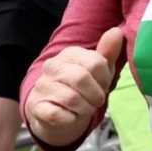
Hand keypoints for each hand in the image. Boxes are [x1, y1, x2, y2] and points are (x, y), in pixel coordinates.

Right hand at [24, 28, 123, 146]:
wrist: (57, 111)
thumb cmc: (83, 87)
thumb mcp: (99, 70)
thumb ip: (108, 52)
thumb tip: (116, 32)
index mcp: (69, 53)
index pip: (95, 62)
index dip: (105, 78)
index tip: (103, 86)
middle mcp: (52, 66)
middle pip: (82, 79)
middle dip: (96, 94)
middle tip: (97, 101)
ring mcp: (41, 86)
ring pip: (71, 98)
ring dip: (86, 108)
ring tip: (86, 108)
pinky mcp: (35, 106)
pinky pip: (57, 114)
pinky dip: (71, 119)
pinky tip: (72, 116)